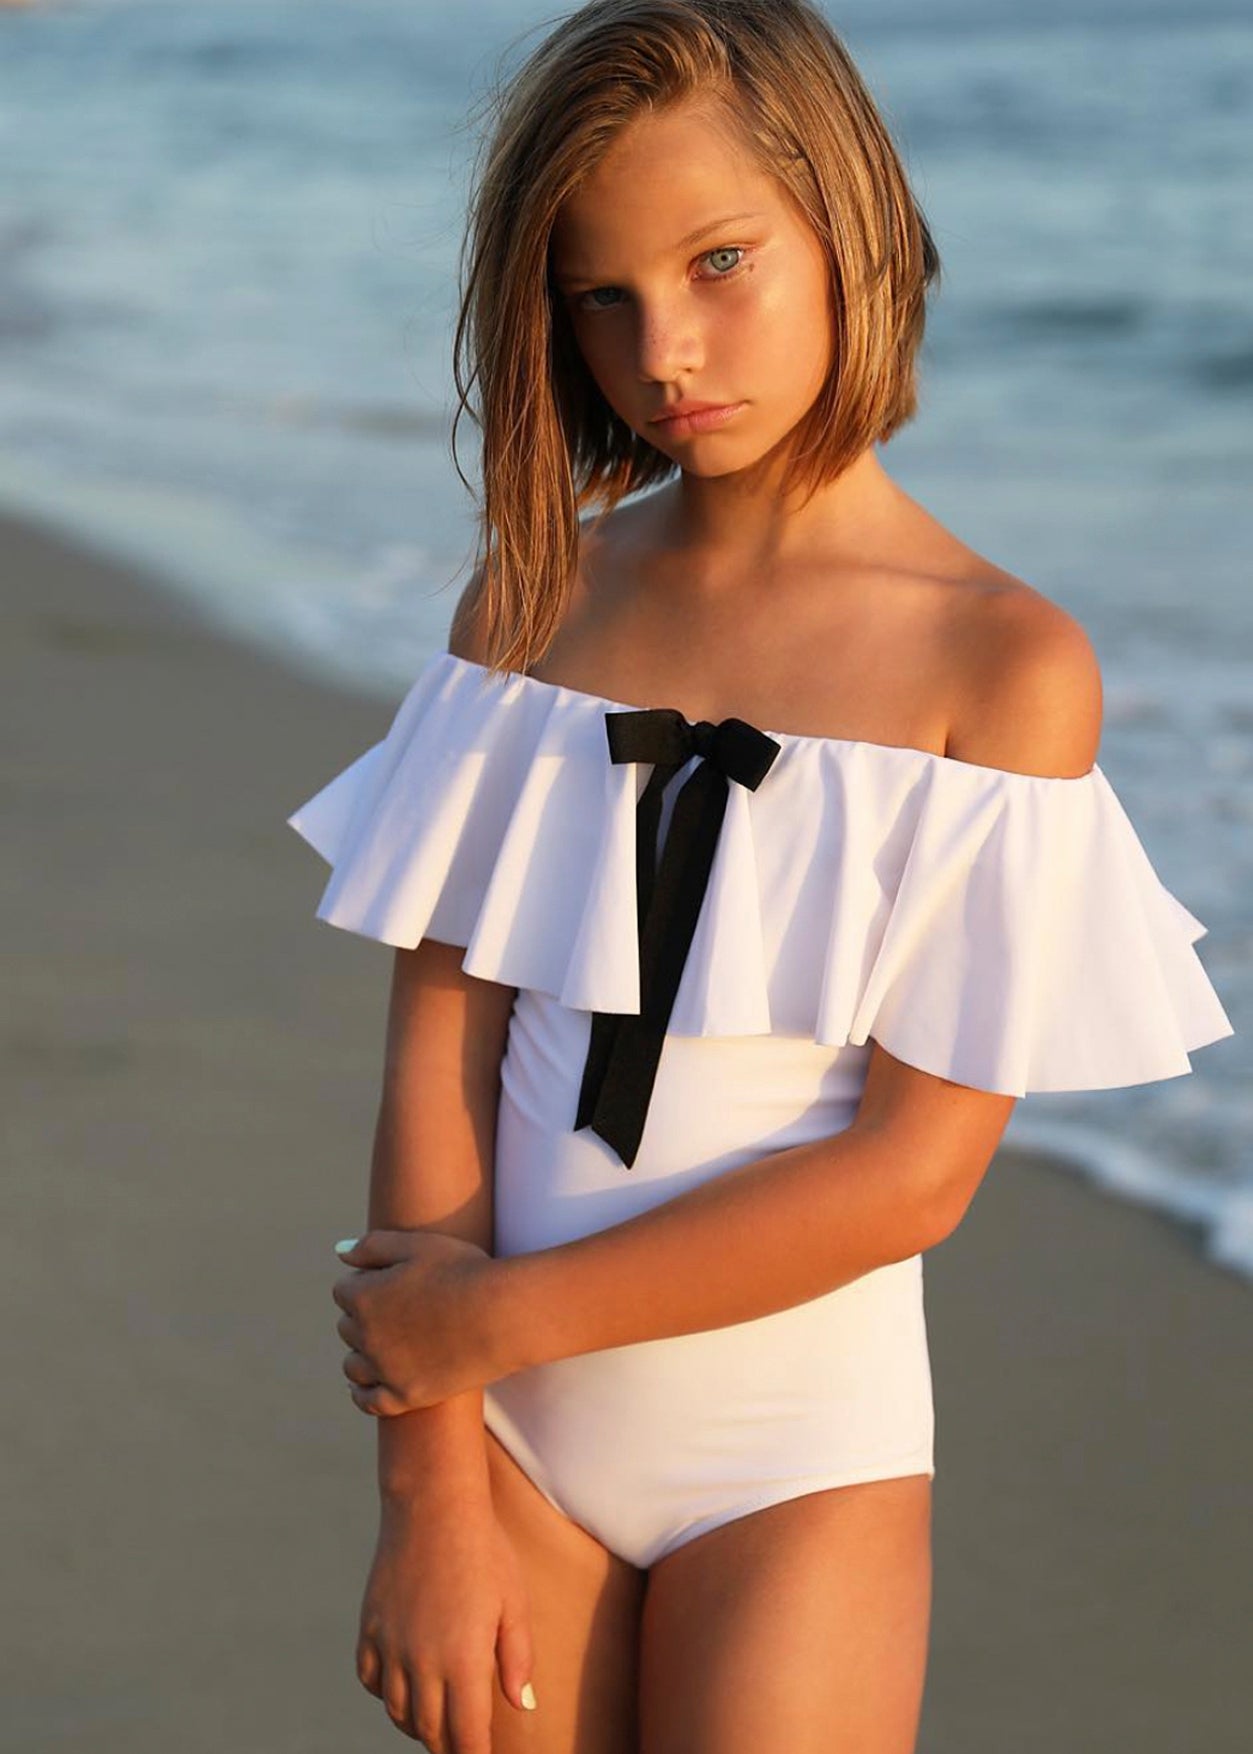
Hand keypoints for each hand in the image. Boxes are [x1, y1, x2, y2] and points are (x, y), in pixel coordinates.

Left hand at [332, 1230, 509, 1415]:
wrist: (502, 1315)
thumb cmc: (465, 1271)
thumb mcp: (418, 1245)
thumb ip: (373, 1245)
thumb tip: (340, 1252)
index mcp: (364, 1296)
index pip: (344, 1290)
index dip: (366, 1283)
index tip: (391, 1283)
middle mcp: (366, 1336)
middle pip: (347, 1326)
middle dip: (364, 1317)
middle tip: (397, 1310)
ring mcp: (385, 1370)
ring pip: (353, 1365)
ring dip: (362, 1353)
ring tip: (384, 1345)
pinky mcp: (405, 1396)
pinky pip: (368, 1402)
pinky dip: (362, 1393)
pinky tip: (365, 1386)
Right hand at [358, 1494, 537, 1745]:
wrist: (432, 1505)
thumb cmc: (484, 1550)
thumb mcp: (514, 1602)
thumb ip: (517, 1658)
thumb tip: (521, 1705)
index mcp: (463, 1661)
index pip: (468, 1737)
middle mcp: (422, 1662)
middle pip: (431, 1732)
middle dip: (449, 1746)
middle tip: (464, 1743)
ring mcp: (390, 1645)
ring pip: (398, 1712)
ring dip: (419, 1725)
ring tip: (437, 1721)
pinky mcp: (370, 1627)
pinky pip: (371, 1680)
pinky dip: (386, 1693)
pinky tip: (403, 1685)